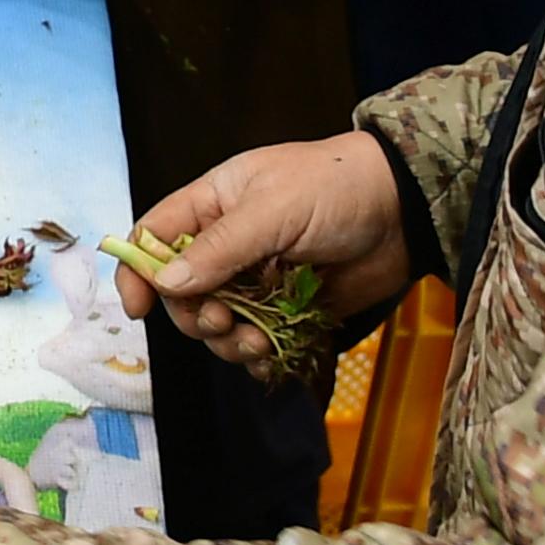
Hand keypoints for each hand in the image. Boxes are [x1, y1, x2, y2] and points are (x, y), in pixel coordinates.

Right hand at [111, 131, 417, 366]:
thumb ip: (220, 248)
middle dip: (194, 315)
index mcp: (212, 205)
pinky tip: (270, 356)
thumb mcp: (273, 209)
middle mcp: (227, 245)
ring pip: (217, 324)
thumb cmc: (335, 188)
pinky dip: (257, 357)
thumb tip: (167, 284)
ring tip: (257, 342)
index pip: (155, 238)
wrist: (405, 210)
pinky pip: (256, 343)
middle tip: (221, 321)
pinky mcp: (288, 311)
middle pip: (182, 293)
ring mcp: (257, 280)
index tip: (139, 308)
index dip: (139, 272)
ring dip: (228, 341)